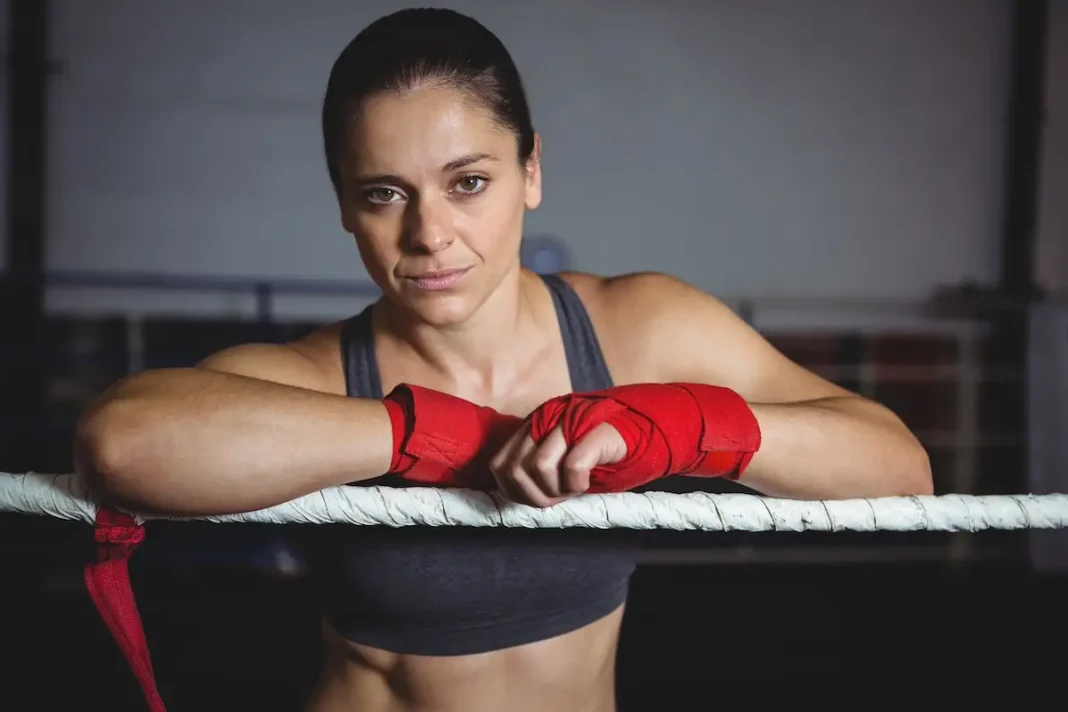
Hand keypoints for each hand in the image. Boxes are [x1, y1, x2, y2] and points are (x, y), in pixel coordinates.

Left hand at [488, 420, 627, 507]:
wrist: (641, 431)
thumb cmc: (595, 453)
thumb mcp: (558, 458)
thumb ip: (533, 468)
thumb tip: (513, 493)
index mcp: (531, 426)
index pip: (499, 464)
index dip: (513, 491)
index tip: (536, 499)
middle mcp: (545, 419)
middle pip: (516, 468)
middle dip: (534, 495)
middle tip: (558, 498)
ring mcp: (569, 422)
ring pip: (539, 466)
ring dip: (555, 489)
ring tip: (573, 489)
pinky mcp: (595, 432)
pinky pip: (572, 466)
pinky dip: (576, 484)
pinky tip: (586, 483)